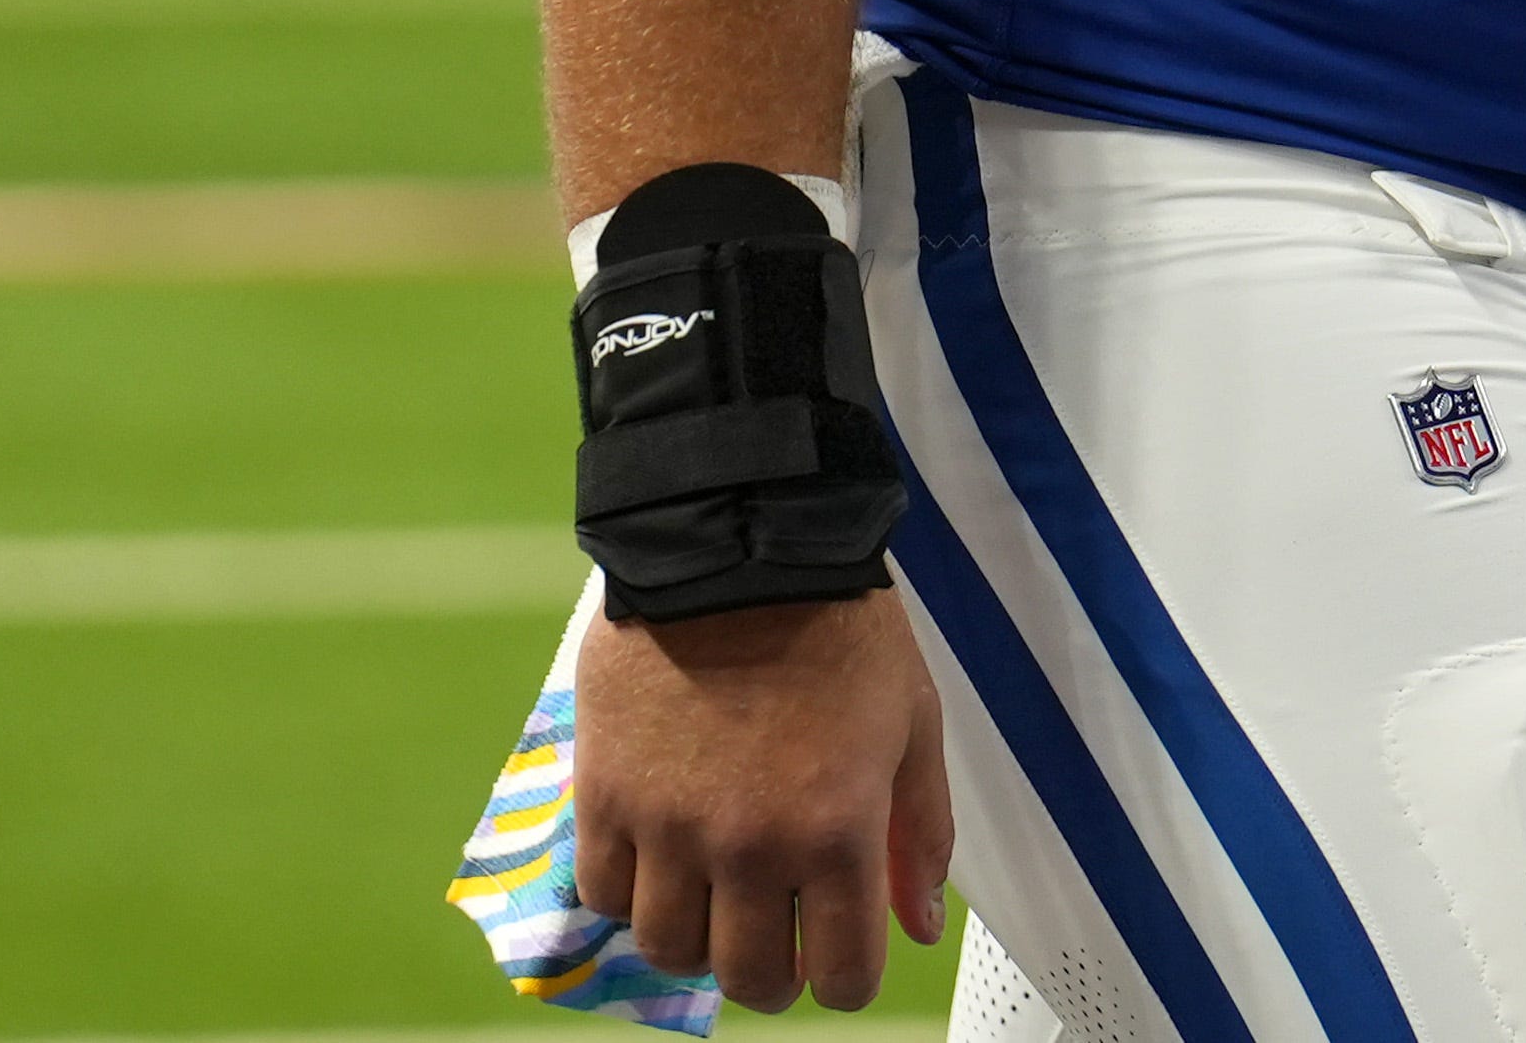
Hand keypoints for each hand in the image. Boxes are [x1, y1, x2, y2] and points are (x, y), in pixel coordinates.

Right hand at [571, 587, 948, 1014]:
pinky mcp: (606, 793)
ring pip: (669, 949)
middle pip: (750, 980)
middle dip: (772, 974)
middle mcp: (750, 848)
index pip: (841, 978)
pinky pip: (604, 893)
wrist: (738, 544)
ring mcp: (669, 826)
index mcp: (836, 835)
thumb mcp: (913, 725)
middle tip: (772, 936)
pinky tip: (656, 857)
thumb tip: (918, 927)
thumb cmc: (841, 630)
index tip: (835, 955)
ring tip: (711, 897)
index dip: (846, 979)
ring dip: (697, 938)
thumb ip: (921, 833)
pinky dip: (630, 893)